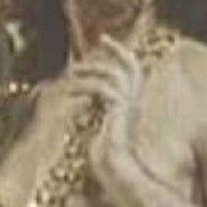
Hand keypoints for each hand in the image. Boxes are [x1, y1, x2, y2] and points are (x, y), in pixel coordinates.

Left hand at [69, 34, 143, 183]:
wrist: (112, 169)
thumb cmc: (104, 154)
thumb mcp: (98, 125)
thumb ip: (97, 109)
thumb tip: (84, 98)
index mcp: (131, 103)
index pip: (132, 71)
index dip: (121, 54)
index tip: (105, 41)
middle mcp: (133, 102)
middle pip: (132, 66)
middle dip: (117, 49)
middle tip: (101, 38)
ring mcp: (128, 106)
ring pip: (114, 74)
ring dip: (93, 68)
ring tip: (74, 69)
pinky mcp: (119, 111)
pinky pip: (103, 88)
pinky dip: (87, 85)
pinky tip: (73, 87)